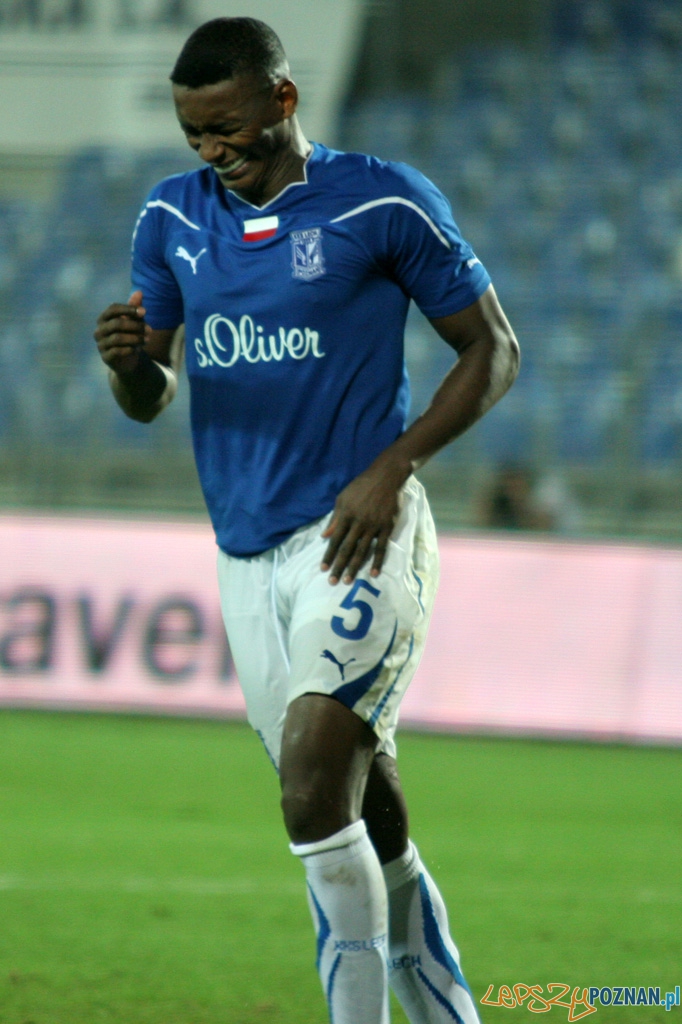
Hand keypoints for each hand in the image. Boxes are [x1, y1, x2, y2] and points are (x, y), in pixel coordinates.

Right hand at [94, 290, 150, 374]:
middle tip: (150, 330)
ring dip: (135, 338)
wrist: (127, 360)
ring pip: (117, 338)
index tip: (144, 312)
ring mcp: (101, 344)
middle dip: (135, 326)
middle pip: (116, 323)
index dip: (128, 309)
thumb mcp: (134, 321)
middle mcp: (99, 330)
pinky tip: (137, 349)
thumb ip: (135, 308)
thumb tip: (139, 292)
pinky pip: (116, 351)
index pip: (113, 309)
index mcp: (104, 318)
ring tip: (147, 340)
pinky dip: (129, 349)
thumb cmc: (129, 336)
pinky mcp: (105, 357)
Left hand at [321, 454, 410, 584]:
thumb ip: (334, 518)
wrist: (385, 477)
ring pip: (362, 551)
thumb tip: (325, 536)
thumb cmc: (360, 487)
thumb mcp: (342, 498)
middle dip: (339, 566)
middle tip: (333, 582)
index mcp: (346, 516)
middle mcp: (358, 523)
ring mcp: (373, 527)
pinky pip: (381, 548)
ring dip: (354, 567)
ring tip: (348, 581)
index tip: (323, 569)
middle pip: (347, 549)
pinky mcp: (386, 528)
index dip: (328, 555)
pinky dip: (377, 561)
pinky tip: (373, 573)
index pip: (335, 540)